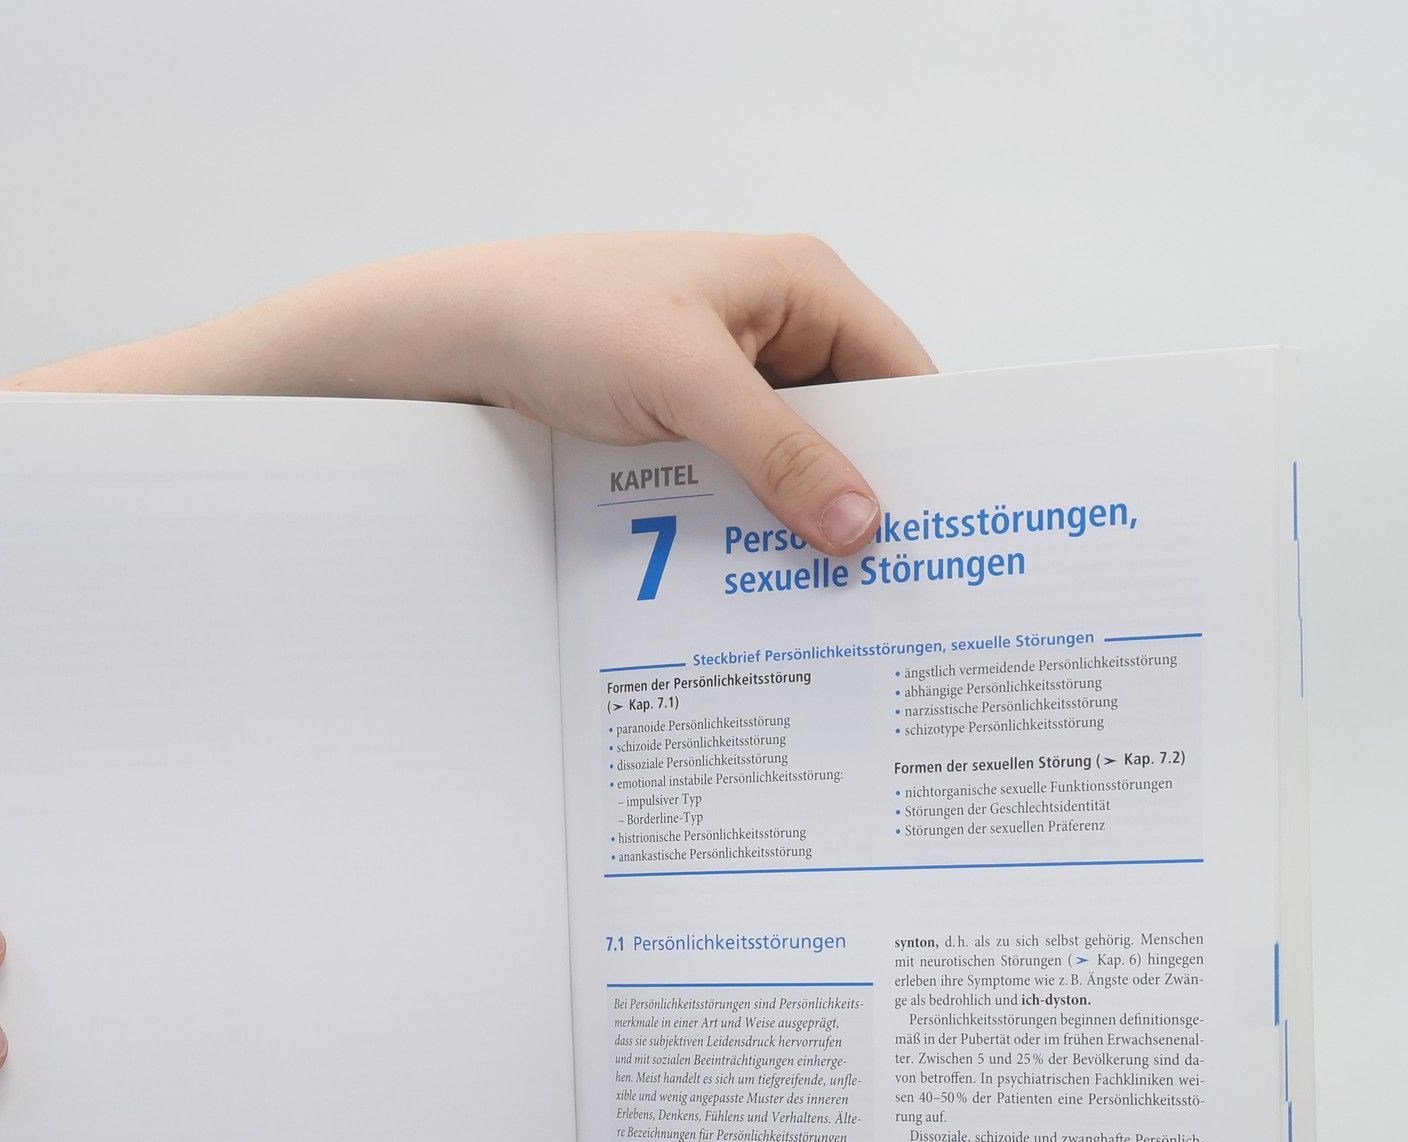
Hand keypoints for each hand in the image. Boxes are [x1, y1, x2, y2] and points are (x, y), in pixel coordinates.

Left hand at [461, 232, 933, 554]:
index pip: (903, 376)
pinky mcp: (694, 414)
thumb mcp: (686, 385)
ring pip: (799, 457)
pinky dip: (754, 514)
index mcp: (806, 285)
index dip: (925, 453)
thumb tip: (861, 525)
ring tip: (825, 590)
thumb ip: (778, 454)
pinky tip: (756, 566)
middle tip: (884, 582)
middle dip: (863, 495)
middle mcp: (782, 324)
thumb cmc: (571, 319)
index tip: (942, 534)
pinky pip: (748, 472)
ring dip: (803, 514)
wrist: (466, 335)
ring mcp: (736, 372)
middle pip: (856, 425)